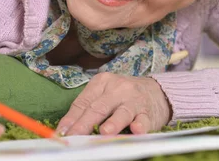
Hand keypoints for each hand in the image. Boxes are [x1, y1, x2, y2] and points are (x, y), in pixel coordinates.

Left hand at [56, 73, 170, 135]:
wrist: (156, 91)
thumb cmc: (123, 95)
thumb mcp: (104, 95)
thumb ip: (87, 108)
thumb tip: (66, 128)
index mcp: (102, 82)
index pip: (83, 102)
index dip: (71, 118)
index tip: (62, 132)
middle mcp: (118, 89)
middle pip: (99, 107)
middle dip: (85, 123)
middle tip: (75, 136)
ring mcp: (134, 100)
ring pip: (122, 112)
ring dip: (113, 123)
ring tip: (104, 132)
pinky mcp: (149, 112)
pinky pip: (144, 120)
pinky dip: (140, 125)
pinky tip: (136, 130)